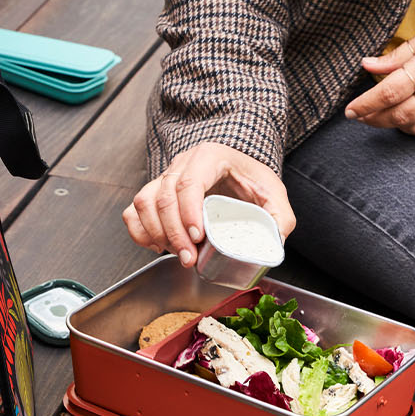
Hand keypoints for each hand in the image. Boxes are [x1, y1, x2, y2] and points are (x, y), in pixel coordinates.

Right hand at [122, 143, 295, 264]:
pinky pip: (135, 210)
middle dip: (174, 232)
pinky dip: (139, 231)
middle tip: (189, 257)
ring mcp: (166, 177)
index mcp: (210, 157)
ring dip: (156, 233)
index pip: (190, 182)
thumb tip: (274, 244)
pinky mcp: (156, 192)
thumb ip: (280, 217)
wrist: (240, 171)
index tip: (197, 237)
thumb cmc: (253, 179)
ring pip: (145, 201)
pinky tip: (157, 246)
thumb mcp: (274, 193)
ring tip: (177, 253)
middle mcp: (183, 163)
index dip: (188, 212)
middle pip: (165, 196)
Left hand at [344, 24, 414, 134]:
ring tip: (378, 117)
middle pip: (398, 114)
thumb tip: (366, 65)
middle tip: (358, 116)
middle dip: (373, 118)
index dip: (366, 104)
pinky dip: (413, 128)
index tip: (350, 110)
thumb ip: (396, 55)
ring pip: (414, 127)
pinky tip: (403, 119)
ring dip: (391, 125)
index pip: (389, 91)